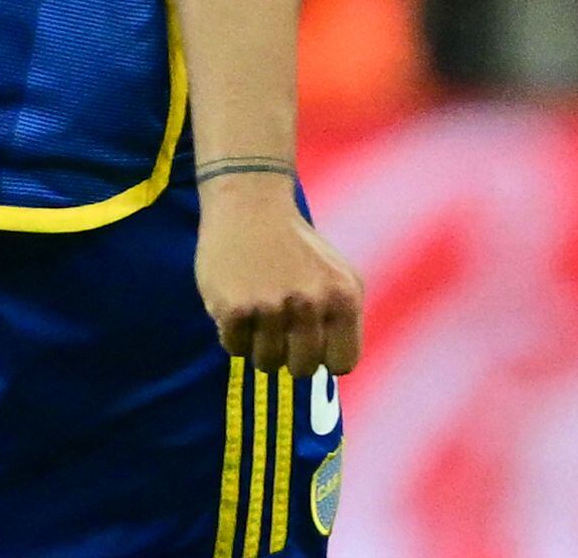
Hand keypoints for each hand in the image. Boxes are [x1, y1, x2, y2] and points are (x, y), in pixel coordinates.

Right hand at [196, 182, 364, 375]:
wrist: (251, 207)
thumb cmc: (297, 248)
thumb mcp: (337, 276)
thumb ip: (343, 320)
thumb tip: (336, 367)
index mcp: (344, 295)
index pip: (344, 363)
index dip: (325, 358)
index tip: (312, 342)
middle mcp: (311, 302)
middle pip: (303, 370)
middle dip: (290, 356)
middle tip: (280, 328)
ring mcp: (272, 306)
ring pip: (266, 363)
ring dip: (259, 343)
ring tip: (259, 310)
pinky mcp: (234, 308)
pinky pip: (234, 348)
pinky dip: (233, 333)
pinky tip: (239, 302)